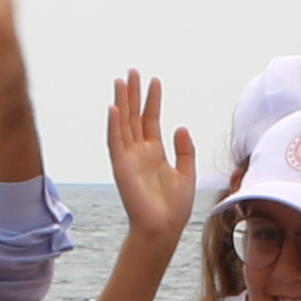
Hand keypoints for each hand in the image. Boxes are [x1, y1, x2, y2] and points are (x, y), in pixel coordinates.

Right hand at [104, 71, 197, 247]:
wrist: (163, 228)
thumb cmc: (174, 208)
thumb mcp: (187, 173)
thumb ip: (185, 150)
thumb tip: (181, 128)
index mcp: (154, 153)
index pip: (151, 119)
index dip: (152, 100)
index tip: (154, 81)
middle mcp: (139, 152)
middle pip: (134, 116)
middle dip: (133, 94)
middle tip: (132, 72)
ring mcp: (128, 158)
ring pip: (123, 124)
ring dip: (121, 103)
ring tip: (122, 81)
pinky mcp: (121, 167)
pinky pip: (116, 142)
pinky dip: (114, 126)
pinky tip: (114, 108)